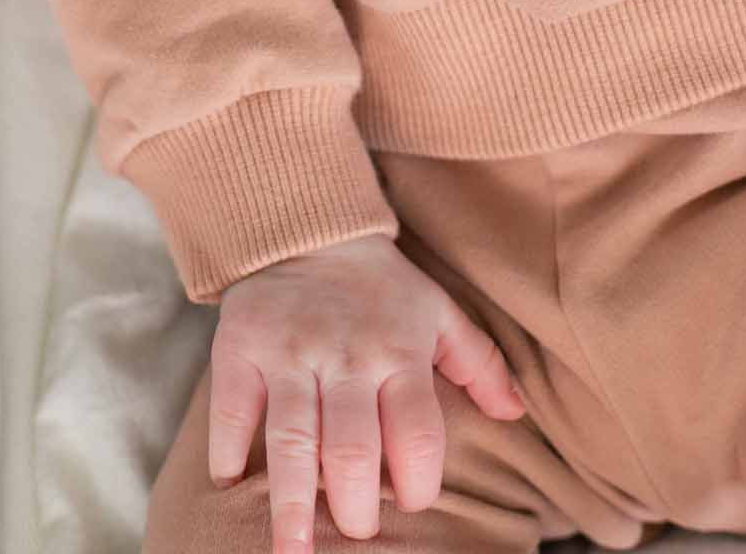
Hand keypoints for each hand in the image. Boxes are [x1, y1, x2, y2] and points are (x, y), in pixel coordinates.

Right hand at [207, 231, 526, 552]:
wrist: (304, 225)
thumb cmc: (379, 285)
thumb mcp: (437, 310)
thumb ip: (479, 362)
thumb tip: (515, 414)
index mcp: (399, 352)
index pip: (417, 431)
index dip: (420, 480)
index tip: (416, 503)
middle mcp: (345, 357)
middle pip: (353, 448)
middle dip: (356, 506)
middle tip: (357, 532)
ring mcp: (289, 355)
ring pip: (293, 440)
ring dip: (292, 504)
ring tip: (293, 552)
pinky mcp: (240, 348)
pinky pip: (232, 409)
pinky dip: (229, 452)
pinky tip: (232, 487)